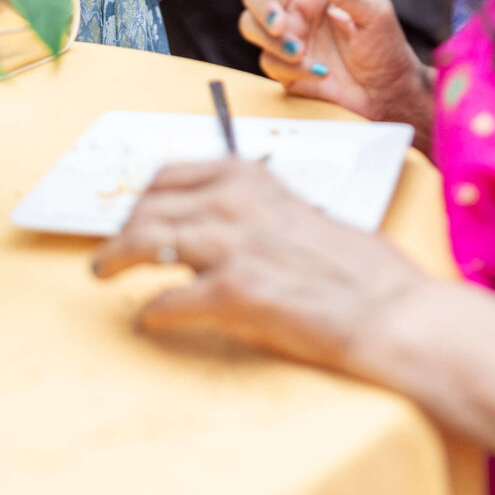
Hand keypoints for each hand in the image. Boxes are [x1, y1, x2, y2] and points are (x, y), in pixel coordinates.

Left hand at [93, 158, 429, 377]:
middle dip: (122, 229)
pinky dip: (155, 310)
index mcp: (251, 177)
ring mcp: (232, 245)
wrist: (391, 311)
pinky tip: (150, 319)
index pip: (170, 175)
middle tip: (107, 252)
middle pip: (149, 208)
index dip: (143, 198)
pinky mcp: (234, 292)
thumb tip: (215, 225)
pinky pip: (170, 300)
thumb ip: (253, 212)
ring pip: (147, 243)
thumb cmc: (357, 268)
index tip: (132, 214)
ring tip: (104, 273)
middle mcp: (234, 201)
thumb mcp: (298, 213)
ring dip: (117, 258)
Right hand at [240, 0, 431, 140]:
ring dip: (270, 40)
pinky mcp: (284, 66)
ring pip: (251, 26)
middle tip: (281, 26)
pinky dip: (291, 68)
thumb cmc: (386, 50)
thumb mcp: (375, 15)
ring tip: (301, 52)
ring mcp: (289, 36)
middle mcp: (297, 7)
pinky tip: (319, 72)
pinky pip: (268, 61)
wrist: (387, 96)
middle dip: (261, 8)